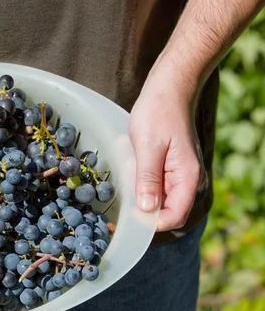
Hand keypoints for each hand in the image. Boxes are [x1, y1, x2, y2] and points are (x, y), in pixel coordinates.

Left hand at [129, 83, 202, 231]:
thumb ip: (148, 179)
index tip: (130, 214)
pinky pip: (153, 183)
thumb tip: (147, 209)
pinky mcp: (168, 167)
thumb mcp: (148, 146)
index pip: (174, 216)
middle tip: (124, 188)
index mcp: (187, 177)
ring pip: (157, 198)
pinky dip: (139, 178)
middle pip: (166, 211)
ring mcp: (177, 174)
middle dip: (143, 206)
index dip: (152, 222)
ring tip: (129, 165)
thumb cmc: (159, 113)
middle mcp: (186, 180)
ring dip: (139, 189)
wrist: (168, 88)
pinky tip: (130, 159)